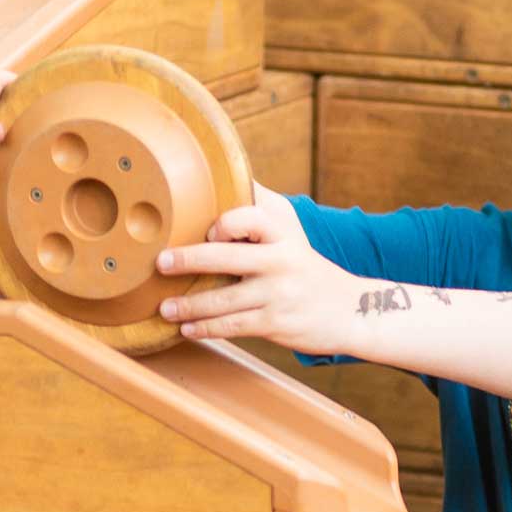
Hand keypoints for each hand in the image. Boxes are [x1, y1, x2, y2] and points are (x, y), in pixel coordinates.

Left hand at [155, 189, 359, 350]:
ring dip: (189, 304)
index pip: (252, 218)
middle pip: (228, 257)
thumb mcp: (291, 235)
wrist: (351, 311)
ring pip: (224, 299)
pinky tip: (186, 327)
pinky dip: (205, 327)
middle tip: (161, 262)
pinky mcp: (276, 324)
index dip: (226, 223)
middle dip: (189, 259)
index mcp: (284, 234)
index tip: (207, 231)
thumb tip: (215, 184)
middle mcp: (282, 261)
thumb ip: (258, 215)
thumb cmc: (305, 269)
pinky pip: (232, 326)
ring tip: (164, 307)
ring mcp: (279, 294)